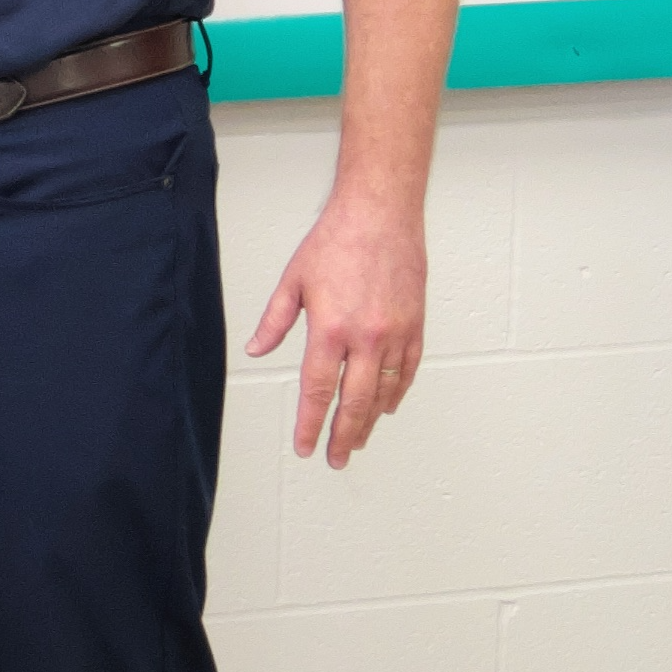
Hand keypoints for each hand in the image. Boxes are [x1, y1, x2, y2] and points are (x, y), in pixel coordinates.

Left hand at [247, 186, 426, 465]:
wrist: (381, 212)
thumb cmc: (337, 239)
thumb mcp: (293, 280)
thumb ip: (275, 322)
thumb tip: (256, 350)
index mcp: (330, 329)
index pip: (318, 391)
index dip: (311, 424)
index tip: (305, 445)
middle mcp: (366, 337)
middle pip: (355, 402)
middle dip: (343, 436)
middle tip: (336, 458)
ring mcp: (395, 333)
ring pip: (384, 391)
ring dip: (370, 420)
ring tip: (358, 439)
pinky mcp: (415, 324)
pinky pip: (408, 369)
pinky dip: (397, 392)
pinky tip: (387, 405)